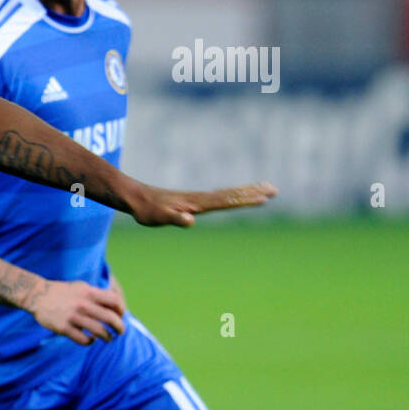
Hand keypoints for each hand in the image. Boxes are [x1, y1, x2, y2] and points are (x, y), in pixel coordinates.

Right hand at [26, 279, 126, 344]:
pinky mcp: (63, 328)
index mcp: (88, 292)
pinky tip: (90, 340)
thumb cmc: (63, 292)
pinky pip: (84, 340)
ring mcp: (72, 317)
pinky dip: (90, 342)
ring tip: (108, 339)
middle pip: (110, 318)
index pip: (114, 302)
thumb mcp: (81, 287)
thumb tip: (117, 306)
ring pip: (99, 332)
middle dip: (120, 327)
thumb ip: (97, 295)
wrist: (37, 295)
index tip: (120, 315)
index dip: (121, 310)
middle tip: (120, 331)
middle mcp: (82, 304)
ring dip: (107, 337)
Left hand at [128, 181, 276, 226]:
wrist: (134, 198)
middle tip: (275, 189)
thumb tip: (190, 220)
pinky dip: (230, 196)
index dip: (245, 199)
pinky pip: (217, 198)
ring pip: (226, 195)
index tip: (265, 197)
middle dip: (252, 192)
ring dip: (245, 192)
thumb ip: (175, 218)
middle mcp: (199, 199)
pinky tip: (233, 198)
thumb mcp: (159, 217)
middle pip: (231, 195)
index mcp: (197, 203)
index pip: (226, 201)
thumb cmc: (146, 210)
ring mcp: (196, 199)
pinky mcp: (191, 201)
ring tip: (263, 189)